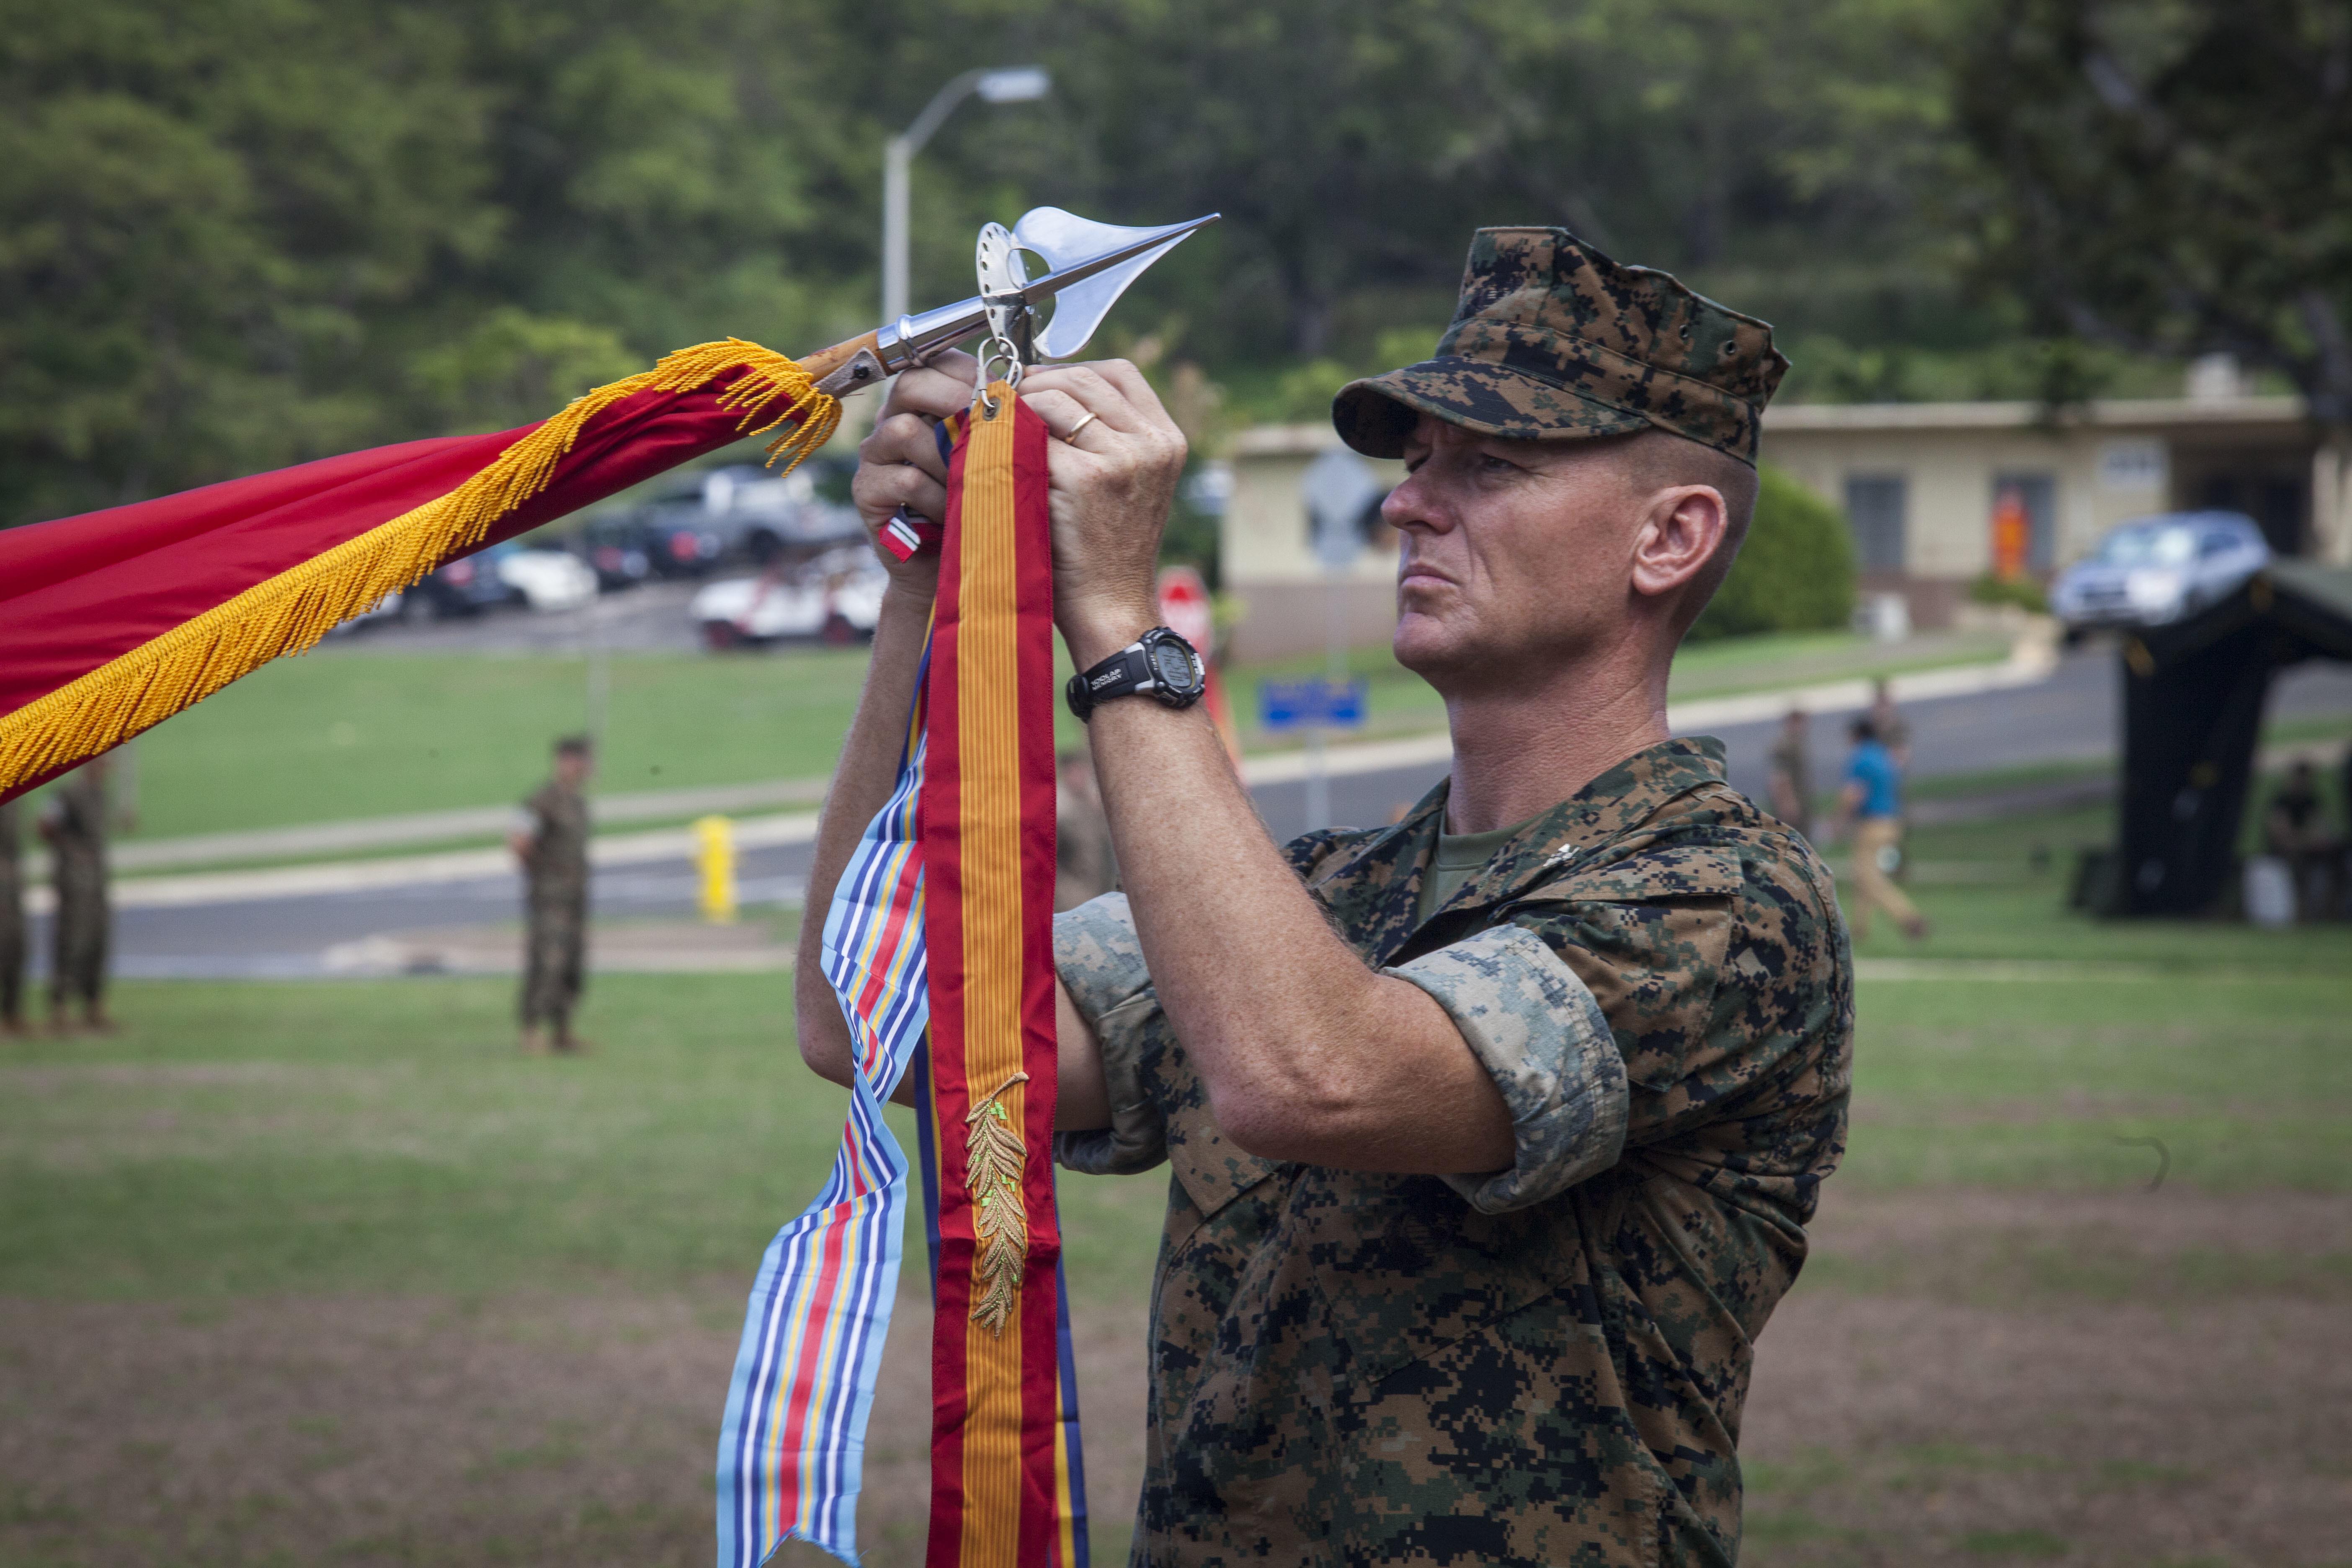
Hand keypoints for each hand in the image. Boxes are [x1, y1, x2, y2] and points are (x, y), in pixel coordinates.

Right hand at [850, 350, 980, 598]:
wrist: (951, 568)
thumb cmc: (976, 506)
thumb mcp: (988, 459)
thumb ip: (992, 425)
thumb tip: (1019, 391)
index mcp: (922, 405)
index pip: (934, 365)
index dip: (966, 375)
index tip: (998, 395)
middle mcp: (892, 421)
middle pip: (910, 385)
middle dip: (953, 403)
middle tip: (985, 430)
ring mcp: (874, 456)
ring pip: (904, 430)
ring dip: (946, 457)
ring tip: (969, 484)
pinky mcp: (866, 491)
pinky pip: (905, 479)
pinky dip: (937, 496)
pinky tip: (953, 513)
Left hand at [1016, 361, 1188, 665]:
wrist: (1109, 608)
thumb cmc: (1106, 552)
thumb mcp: (1129, 484)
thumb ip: (1108, 437)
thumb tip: (1048, 389)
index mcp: (1167, 440)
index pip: (1120, 374)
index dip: (1073, 371)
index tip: (1040, 386)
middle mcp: (1152, 444)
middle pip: (1083, 379)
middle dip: (1036, 385)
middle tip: (1004, 405)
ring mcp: (1123, 458)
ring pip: (1055, 400)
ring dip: (1018, 411)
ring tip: (998, 434)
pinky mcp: (1087, 477)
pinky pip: (1033, 439)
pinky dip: (1007, 444)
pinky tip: (996, 463)